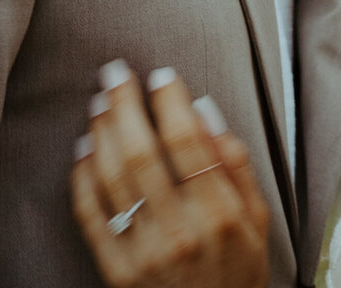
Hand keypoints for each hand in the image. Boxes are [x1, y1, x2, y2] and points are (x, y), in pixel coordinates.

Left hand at [70, 62, 269, 287]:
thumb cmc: (239, 272)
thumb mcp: (257, 219)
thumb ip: (235, 164)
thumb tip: (204, 109)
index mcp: (219, 212)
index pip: (186, 140)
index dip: (169, 101)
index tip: (161, 75)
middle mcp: (180, 230)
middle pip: (141, 151)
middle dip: (124, 104)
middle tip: (114, 73)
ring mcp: (145, 253)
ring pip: (112, 177)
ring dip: (101, 133)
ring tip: (99, 104)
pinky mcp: (118, 271)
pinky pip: (92, 216)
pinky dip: (83, 177)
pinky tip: (83, 150)